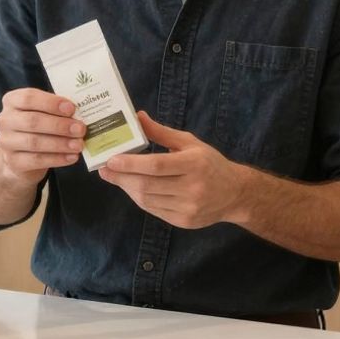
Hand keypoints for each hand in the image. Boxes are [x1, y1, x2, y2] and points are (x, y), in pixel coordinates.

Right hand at [0, 88, 86, 186]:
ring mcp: (6, 142)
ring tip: (79, 144)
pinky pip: (37, 160)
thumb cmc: (36, 126)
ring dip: (61, 143)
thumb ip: (56, 109)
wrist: (20, 156)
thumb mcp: (42, 112)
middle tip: (80, 129)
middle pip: (32, 121)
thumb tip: (81, 112)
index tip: (72, 108)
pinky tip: (72, 157)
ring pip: (35, 142)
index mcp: (12, 101)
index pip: (29, 98)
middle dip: (59, 125)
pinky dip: (57, 159)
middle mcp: (5, 120)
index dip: (51, 103)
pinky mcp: (13, 162)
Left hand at [98, 111, 246, 228]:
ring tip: (115, 177)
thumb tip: (137, 116)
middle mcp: (192, 187)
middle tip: (104, 169)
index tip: (111, 160)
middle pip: (148, 185)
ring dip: (127, 188)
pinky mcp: (183, 221)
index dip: (131, 164)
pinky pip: (153, 210)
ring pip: (147, 200)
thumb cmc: (209, 163)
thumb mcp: (189, 142)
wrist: (235, 194)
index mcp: (194, 164)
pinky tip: (132, 189)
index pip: (157, 165)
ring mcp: (188, 207)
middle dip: (121, 177)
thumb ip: (161, 132)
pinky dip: (139, 199)